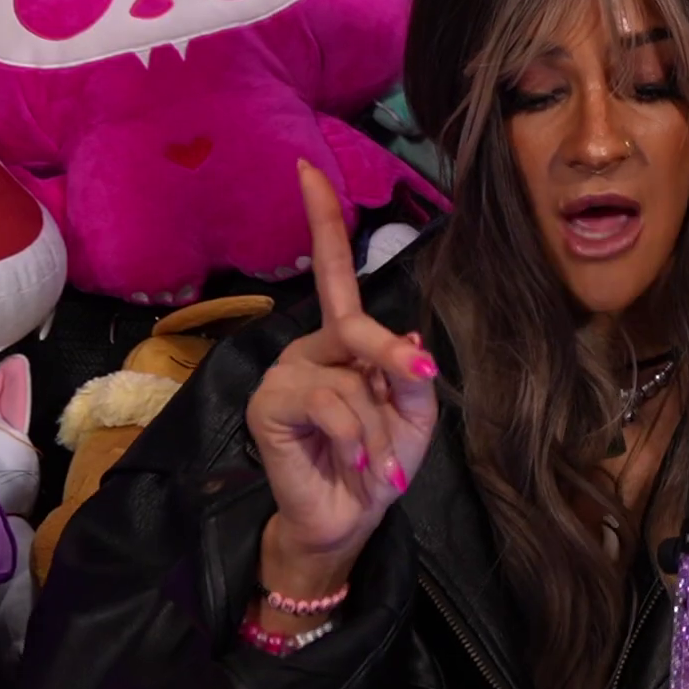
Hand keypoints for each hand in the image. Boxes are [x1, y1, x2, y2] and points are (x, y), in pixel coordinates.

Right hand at [246, 160, 439, 564]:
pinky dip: (355, 436)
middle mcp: (309, 348)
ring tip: (377, 460)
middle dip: (393, 359)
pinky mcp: (269, 404)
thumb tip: (407, 335)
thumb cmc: (381, 463)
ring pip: (348, 377)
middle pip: (356, 326)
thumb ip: (409, 372)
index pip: (333, 273)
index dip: (322, 221)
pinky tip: (358, 463)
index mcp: (342, 341)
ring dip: (377, 425)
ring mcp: (285, 373)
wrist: (350, 518)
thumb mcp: (414, 414)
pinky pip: (328, 403)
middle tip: (419, 379)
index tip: (308, 169)